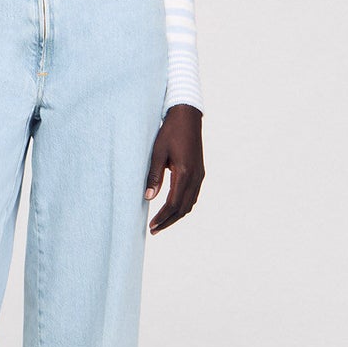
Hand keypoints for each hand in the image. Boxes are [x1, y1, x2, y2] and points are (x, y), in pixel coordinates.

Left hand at [144, 104, 204, 233]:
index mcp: (185, 173)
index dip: (162, 217)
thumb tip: (147, 197)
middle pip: (183, 208)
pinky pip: (193, 195)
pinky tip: (172, 208)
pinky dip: (183, 205)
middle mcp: (196, 177)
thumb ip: (153, 176)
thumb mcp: (157, 152)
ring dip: (176, 215)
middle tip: (154, 230)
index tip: (151, 226)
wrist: (187, 116)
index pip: (173, 203)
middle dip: (169, 221)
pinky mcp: (199, 172)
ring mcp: (200, 175)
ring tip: (161, 222)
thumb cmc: (170, 132)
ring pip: (190, 203)